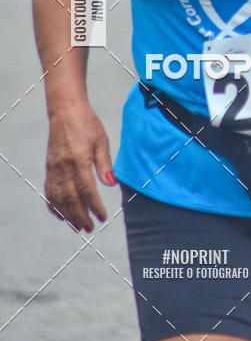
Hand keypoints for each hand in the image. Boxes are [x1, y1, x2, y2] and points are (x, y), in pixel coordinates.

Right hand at [45, 101, 114, 232]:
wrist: (66, 112)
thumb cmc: (87, 124)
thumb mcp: (101, 140)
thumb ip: (105, 164)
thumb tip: (112, 184)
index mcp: (79, 160)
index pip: (87, 190)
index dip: (95, 206)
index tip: (102, 217)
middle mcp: (63, 167)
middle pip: (71, 199)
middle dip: (81, 216)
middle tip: (91, 228)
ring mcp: (54, 169)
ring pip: (59, 199)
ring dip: (68, 215)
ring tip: (78, 227)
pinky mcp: (49, 168)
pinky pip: (49, 192)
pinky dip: (54, 206)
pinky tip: (62, 216)